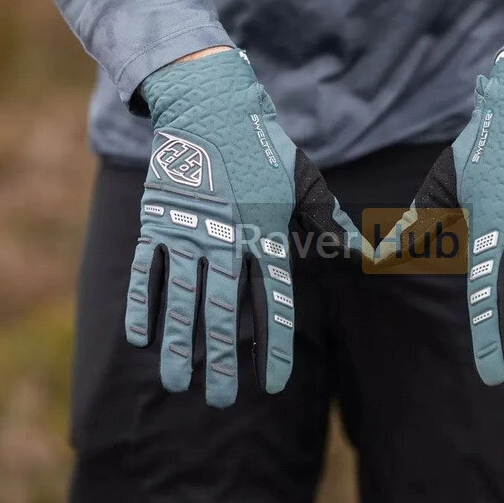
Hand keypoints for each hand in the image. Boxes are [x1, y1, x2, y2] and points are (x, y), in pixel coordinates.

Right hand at [124, 49, 360, 407]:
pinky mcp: (157, 218)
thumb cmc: (262, 144)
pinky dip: (141, 305)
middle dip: (221, 362)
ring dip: (179, 345)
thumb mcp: (303, 179)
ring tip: (178, 384)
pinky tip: (141, 340)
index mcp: (266, 230)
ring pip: (181, 299)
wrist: (209, 101)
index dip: (274, 345)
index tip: (272, 384)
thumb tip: (362, 251)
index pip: (274, 300)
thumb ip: (327, 220)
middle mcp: (227, 237)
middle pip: (223, 312)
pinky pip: (145, 271)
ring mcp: (188, 229)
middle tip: (221, 402)